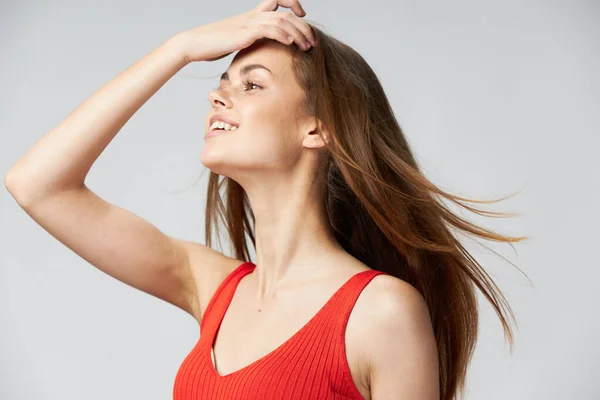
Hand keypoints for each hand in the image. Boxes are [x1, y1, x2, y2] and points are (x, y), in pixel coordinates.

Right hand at [175, 0, 316, 63]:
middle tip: (313, 41)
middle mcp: (253, 16)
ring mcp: (249, 22)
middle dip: (303, 26)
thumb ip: (250, 40)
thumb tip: (259, 50)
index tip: (302, 16)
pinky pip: (270, 29)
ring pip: (282, 21)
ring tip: (308, 46)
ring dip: (298, 33)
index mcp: (252, 15)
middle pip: (285, 12)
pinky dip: (283, 35)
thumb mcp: (236, 40)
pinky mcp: (245, 32)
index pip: (276, 1)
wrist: (195, 44)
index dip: (292, 4)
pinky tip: (291, 44)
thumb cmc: (213, 44)